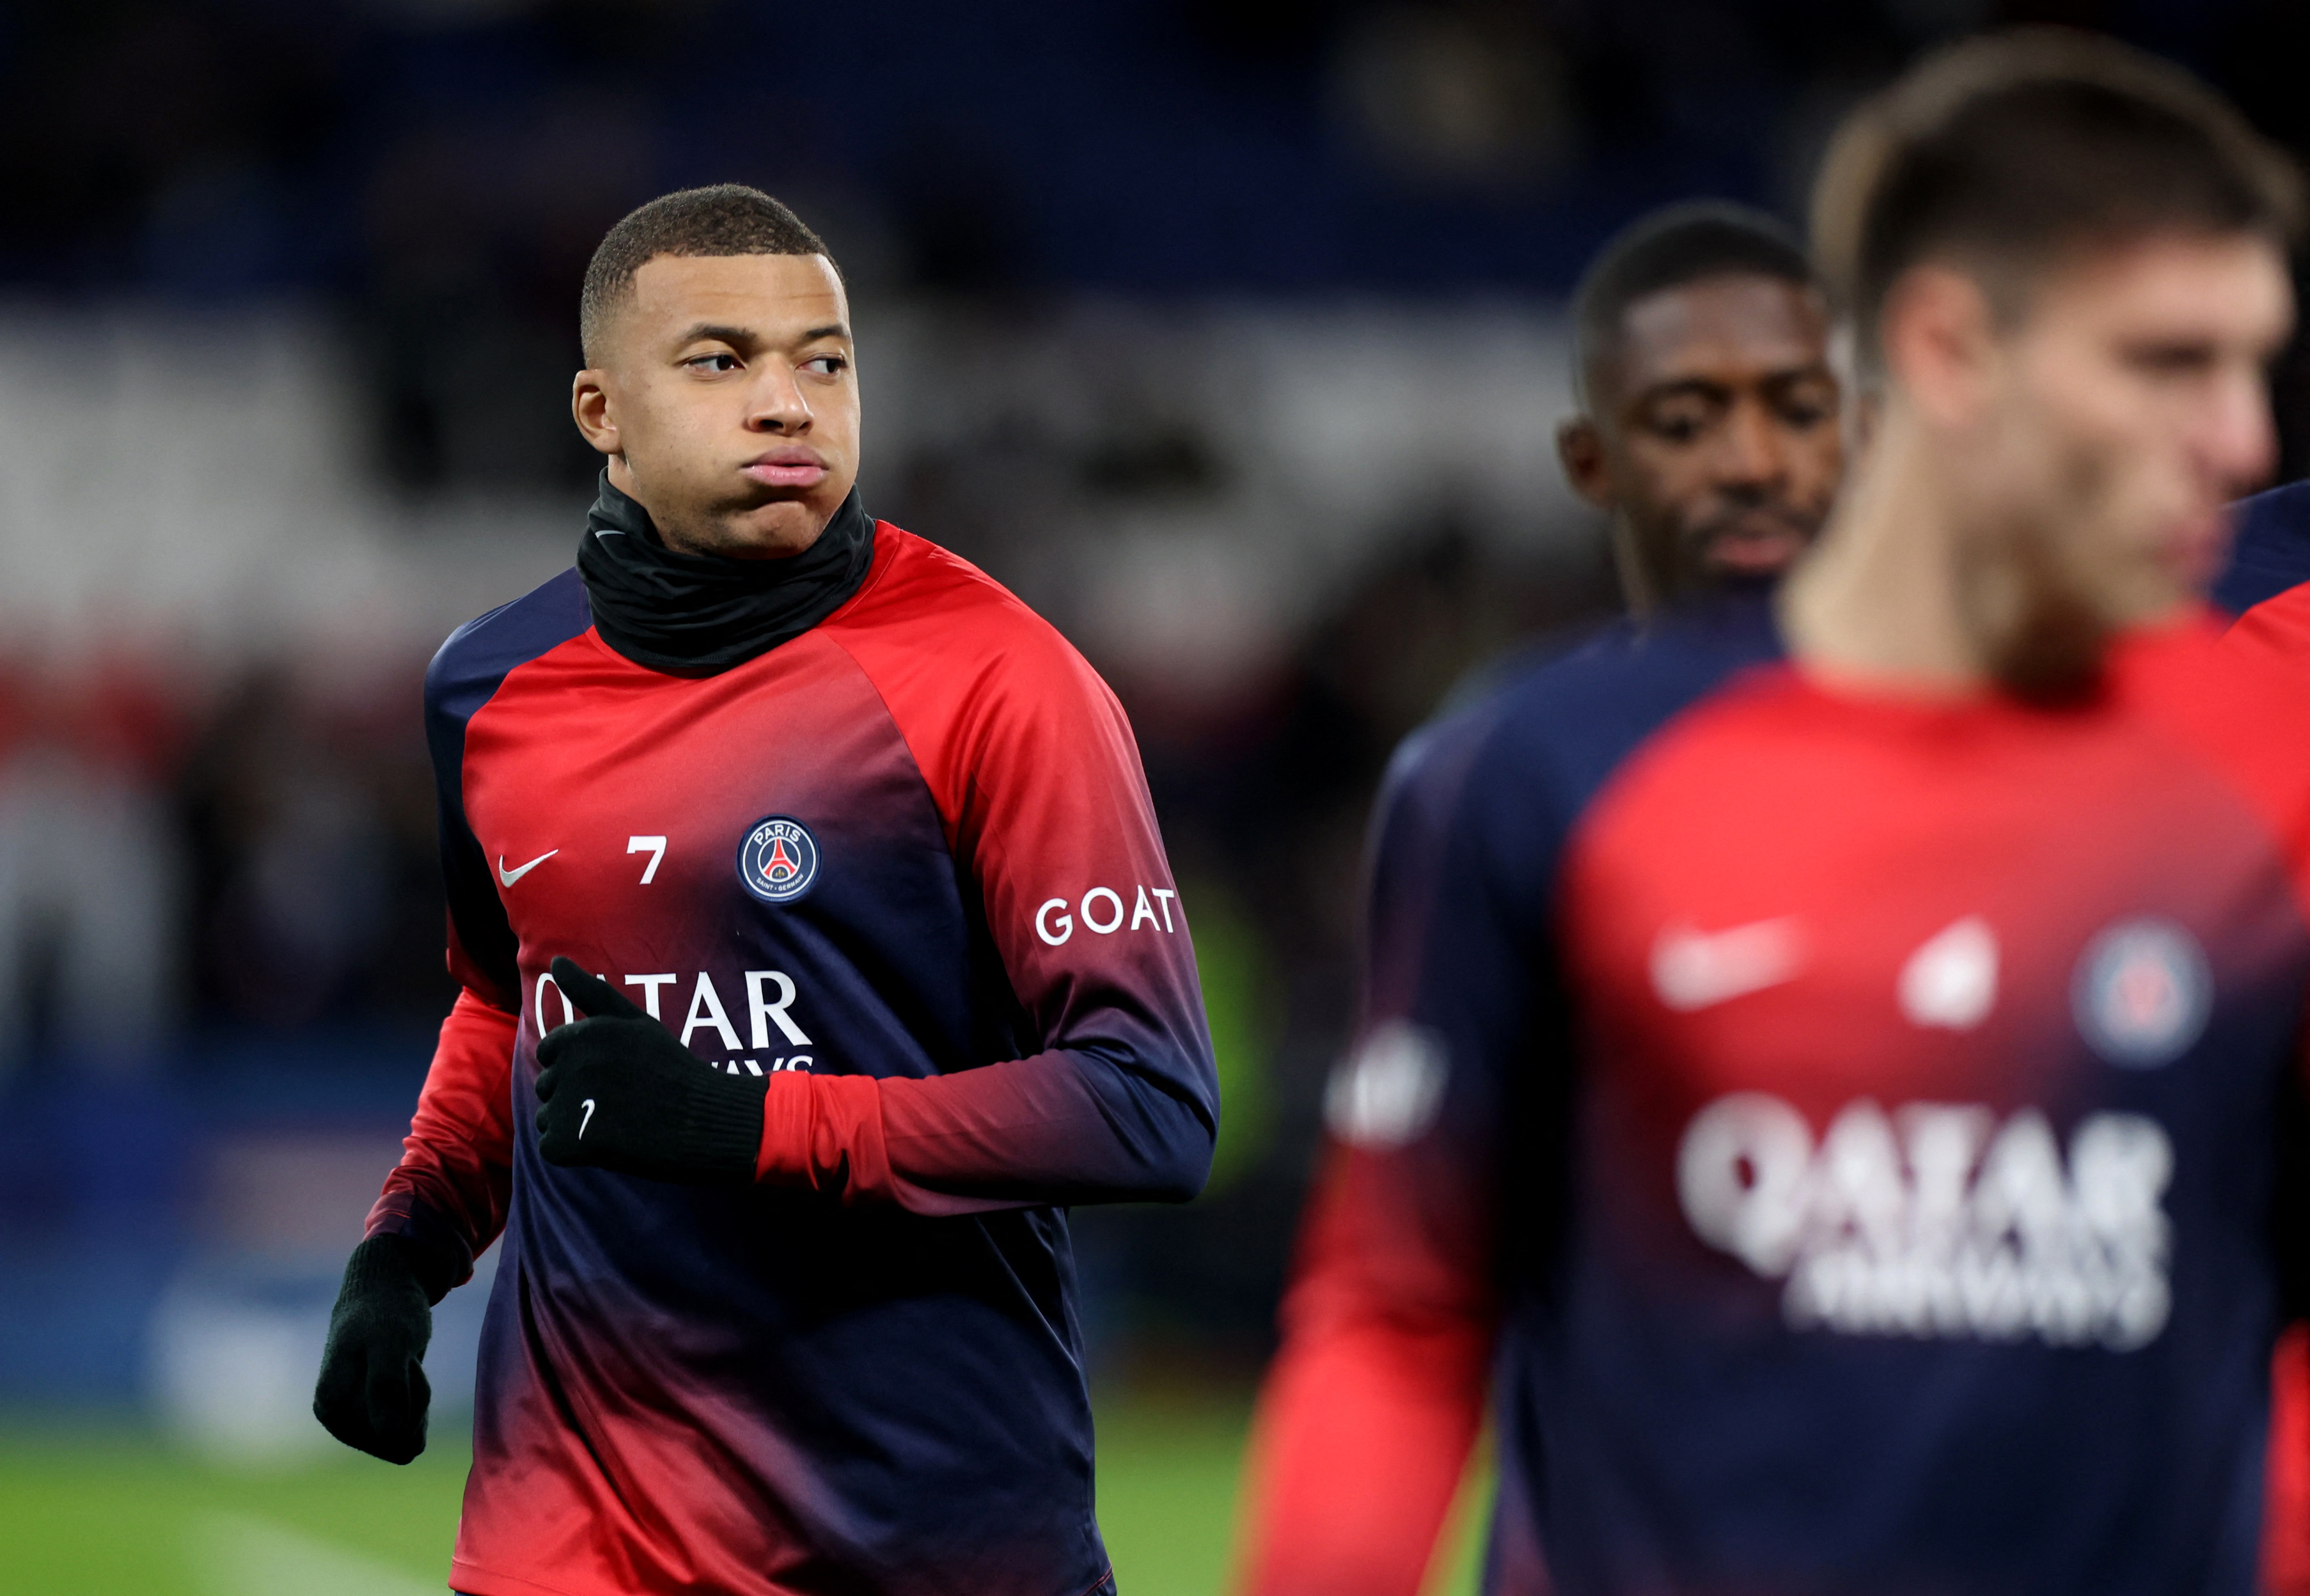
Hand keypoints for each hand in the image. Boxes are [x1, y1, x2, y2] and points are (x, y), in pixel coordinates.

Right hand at [313, 1234, 434, 1464]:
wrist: (386, 1291)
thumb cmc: (386, 1312)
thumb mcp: (392, 1341)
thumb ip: (387, 1384)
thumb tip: (388, 1436)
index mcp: (330, 1409)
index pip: (390, 1436)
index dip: (408, 1398)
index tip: (395, 1358)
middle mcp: (340, 1421)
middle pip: (399, 1436)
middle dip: (414, 1396)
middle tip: (403, 1355)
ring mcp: (359, 1420)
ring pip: (407, 1433)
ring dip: (417, 1395)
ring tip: (403, 1359)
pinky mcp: (376, 1416)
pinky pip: (412, 1428)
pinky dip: (418, 1398)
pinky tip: (407, 1372)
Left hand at [534, 956, 767, 1185]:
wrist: (703, 1119)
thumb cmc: (671, 1069)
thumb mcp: (635, 1021)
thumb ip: (591, 990)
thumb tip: (555, 959)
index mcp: (582, 1033)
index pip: (549, 1052)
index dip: (578, 1066)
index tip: (612, 1075)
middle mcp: (570, 1064)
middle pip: (547, 1085)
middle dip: (574, 1096)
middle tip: (620, 1101)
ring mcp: (568, 1103)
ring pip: (547, 1117)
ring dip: (573, 1124)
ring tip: (616, 1121)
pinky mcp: (570, 1141)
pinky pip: (552, 1147)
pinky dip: (574, 1151)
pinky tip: (607, 1144)